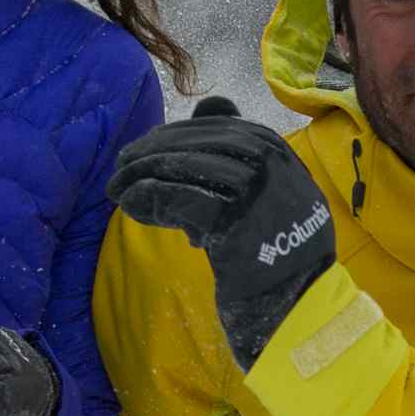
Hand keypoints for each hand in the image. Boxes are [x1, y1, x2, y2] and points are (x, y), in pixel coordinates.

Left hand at [110, 96, 338, 369]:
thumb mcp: (269, 194)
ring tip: (116, 188)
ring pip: (185, 167)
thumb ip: (240, 154)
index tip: (144, 150)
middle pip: (198, 142)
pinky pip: (179, 198)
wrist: (298, 310)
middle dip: (153, 151)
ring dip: (142, 174)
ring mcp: (257, 192)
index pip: (217, 126)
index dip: (174, 135)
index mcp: (280, 154)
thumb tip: (209, 104)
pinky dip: (148, 198)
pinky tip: (129, 206)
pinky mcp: (236, 222)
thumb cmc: (278, 255)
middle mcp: (273, 165)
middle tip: (120, 167)